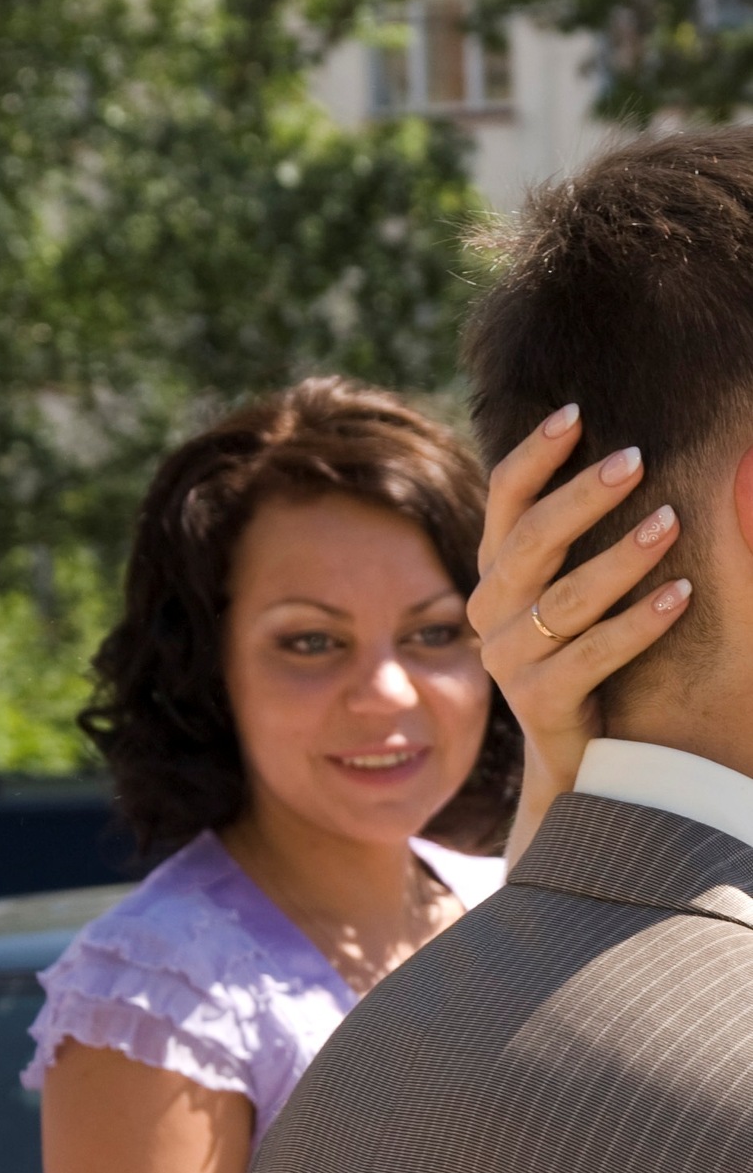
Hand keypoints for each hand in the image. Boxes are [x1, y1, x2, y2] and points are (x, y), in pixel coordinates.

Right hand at [467, 406, 690, 859]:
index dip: (535, 455)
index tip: (577, 413)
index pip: (503, 500)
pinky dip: (639, 624)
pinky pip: (592, 656)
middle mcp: (491, 612)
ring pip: (564, 599)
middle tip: (638, 459)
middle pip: (530, 542)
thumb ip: (587, 534)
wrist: (582, 759)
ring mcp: (510, 661)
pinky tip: (681, 595)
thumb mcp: (580, 589)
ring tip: (672, 522)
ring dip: (621, 557)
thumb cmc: (591, 655)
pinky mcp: (539, 704)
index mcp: (497, 572)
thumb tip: (639, 454)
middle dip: (583, 496)